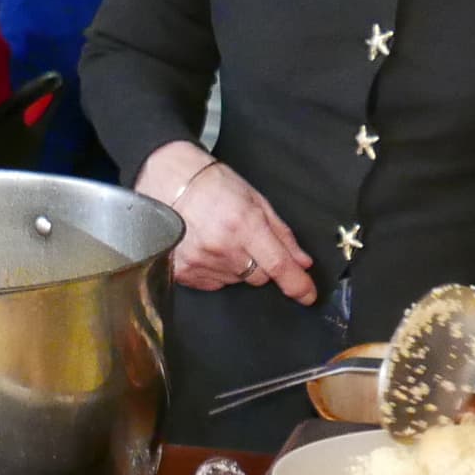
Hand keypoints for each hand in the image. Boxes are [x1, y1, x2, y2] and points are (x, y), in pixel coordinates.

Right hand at [138, 142, 314, 304]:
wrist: (167, 180)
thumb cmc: (212, 183)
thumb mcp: (255, 199)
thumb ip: (281, 233)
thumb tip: (301, 261)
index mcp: (244, 225)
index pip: (279, 266)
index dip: (298, 285)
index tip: (307, 295)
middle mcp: (222, 248)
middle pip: (259, 277)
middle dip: (261, 264)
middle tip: (246, 239)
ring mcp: (200, 262)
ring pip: (236, 280)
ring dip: (236, 266)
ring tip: (221, 237)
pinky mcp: (183, 273)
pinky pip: (213, 283)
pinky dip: (216, 270)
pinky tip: (207, 247)